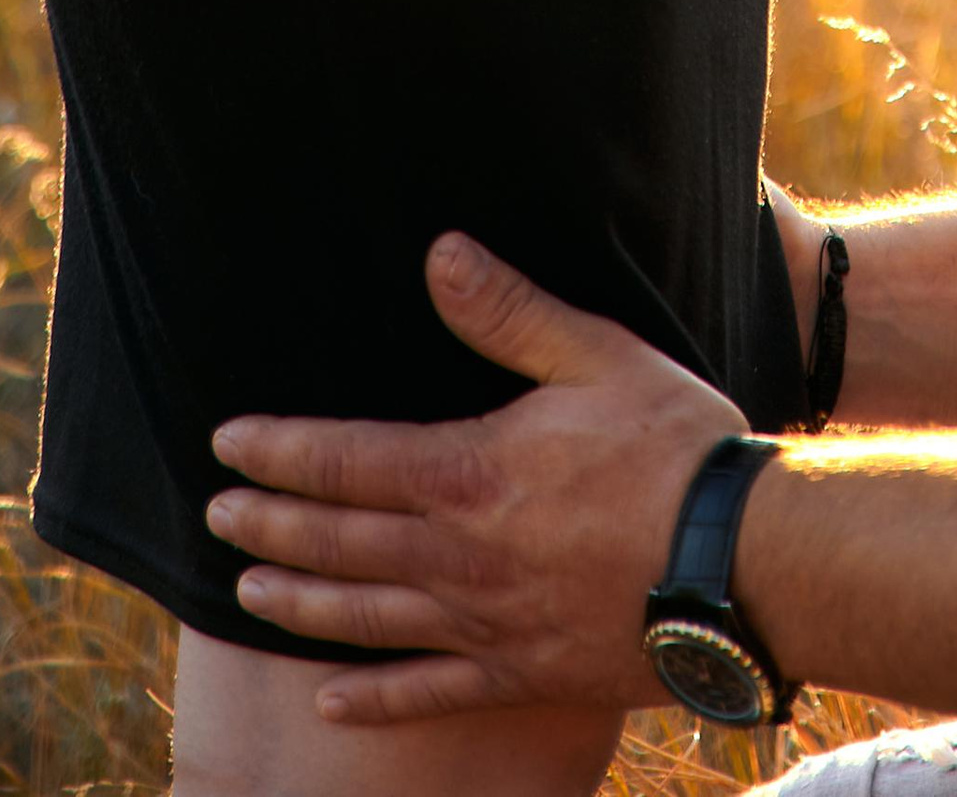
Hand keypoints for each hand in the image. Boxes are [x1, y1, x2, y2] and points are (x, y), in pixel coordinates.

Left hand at [208, 236, 738, 727]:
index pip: (347, 459)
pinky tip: (330, 702)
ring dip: (300, 603)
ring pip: (367, 617)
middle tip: (215, 514)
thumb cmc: (675, 447)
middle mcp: (460, 556)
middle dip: (271, 522)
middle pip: (340, 540)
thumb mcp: (597, 355)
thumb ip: (509, 313)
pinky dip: (373, 699)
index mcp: (471, 472)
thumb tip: (441, 254)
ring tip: (247, 589)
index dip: (282, 450)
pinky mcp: (521, 673)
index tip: (227, 443)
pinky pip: (429, 694)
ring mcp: (486, 624)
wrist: (741, 561)